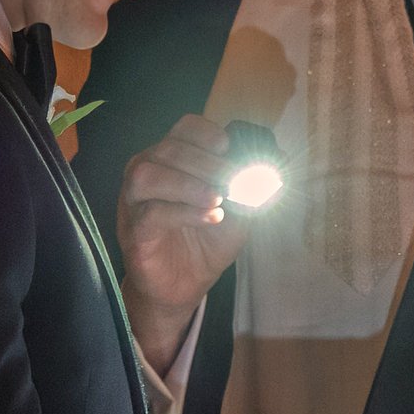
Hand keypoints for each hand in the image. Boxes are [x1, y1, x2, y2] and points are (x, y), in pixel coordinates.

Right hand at [116, 117, 252, 370]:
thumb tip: (280, 161)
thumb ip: (253, 188)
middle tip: (235, 182)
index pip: (185, 128)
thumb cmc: (207, 242)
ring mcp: (135, 201)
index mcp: (173, 159)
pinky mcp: (133, 230)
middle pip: (169, 149)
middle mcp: (148, 171)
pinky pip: (152, 212)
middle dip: (208, 163)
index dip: (209, 134)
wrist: (183, 286)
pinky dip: (184, 211)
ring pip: (149, 175)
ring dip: (188, 183)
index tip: (231, 150)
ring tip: (218, 199)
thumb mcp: (239, 212)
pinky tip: (210, 216)